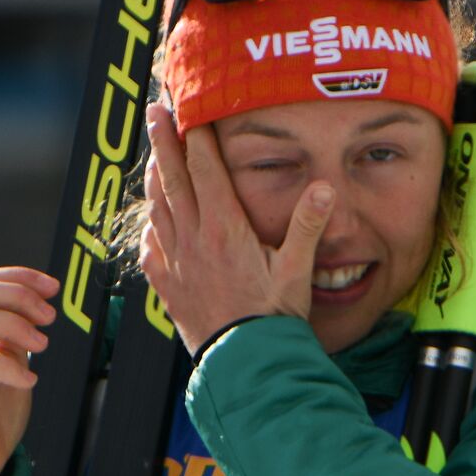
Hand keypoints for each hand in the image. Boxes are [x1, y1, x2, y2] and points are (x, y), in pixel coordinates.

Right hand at [0, 266, 57, 475]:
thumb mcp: (15, 360)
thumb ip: (18, 333)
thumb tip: (40, 303)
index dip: (17, 278)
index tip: (52, 287)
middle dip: (17, 297)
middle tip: (49, 317)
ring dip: (13, 326)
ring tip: (41, 345)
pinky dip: (5, 366)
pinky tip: (27, 379)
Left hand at [140, 103, 335, 355]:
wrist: (244, 364)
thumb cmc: (272, 319)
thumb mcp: (296, 269)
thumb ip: (307, 225)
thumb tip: (324, 188)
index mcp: (224, 229)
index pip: (206, 171)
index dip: (197, 137)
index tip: (190, 111)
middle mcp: (194, 239)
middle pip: (173, 179)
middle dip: (163, 142)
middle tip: (154, 112)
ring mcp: (176, 262)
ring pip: (158, 207)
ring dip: (154, 176)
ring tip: (152, 154)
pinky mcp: (166, 285)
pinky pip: (152, 243)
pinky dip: (151, 221)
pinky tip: (153, 216)